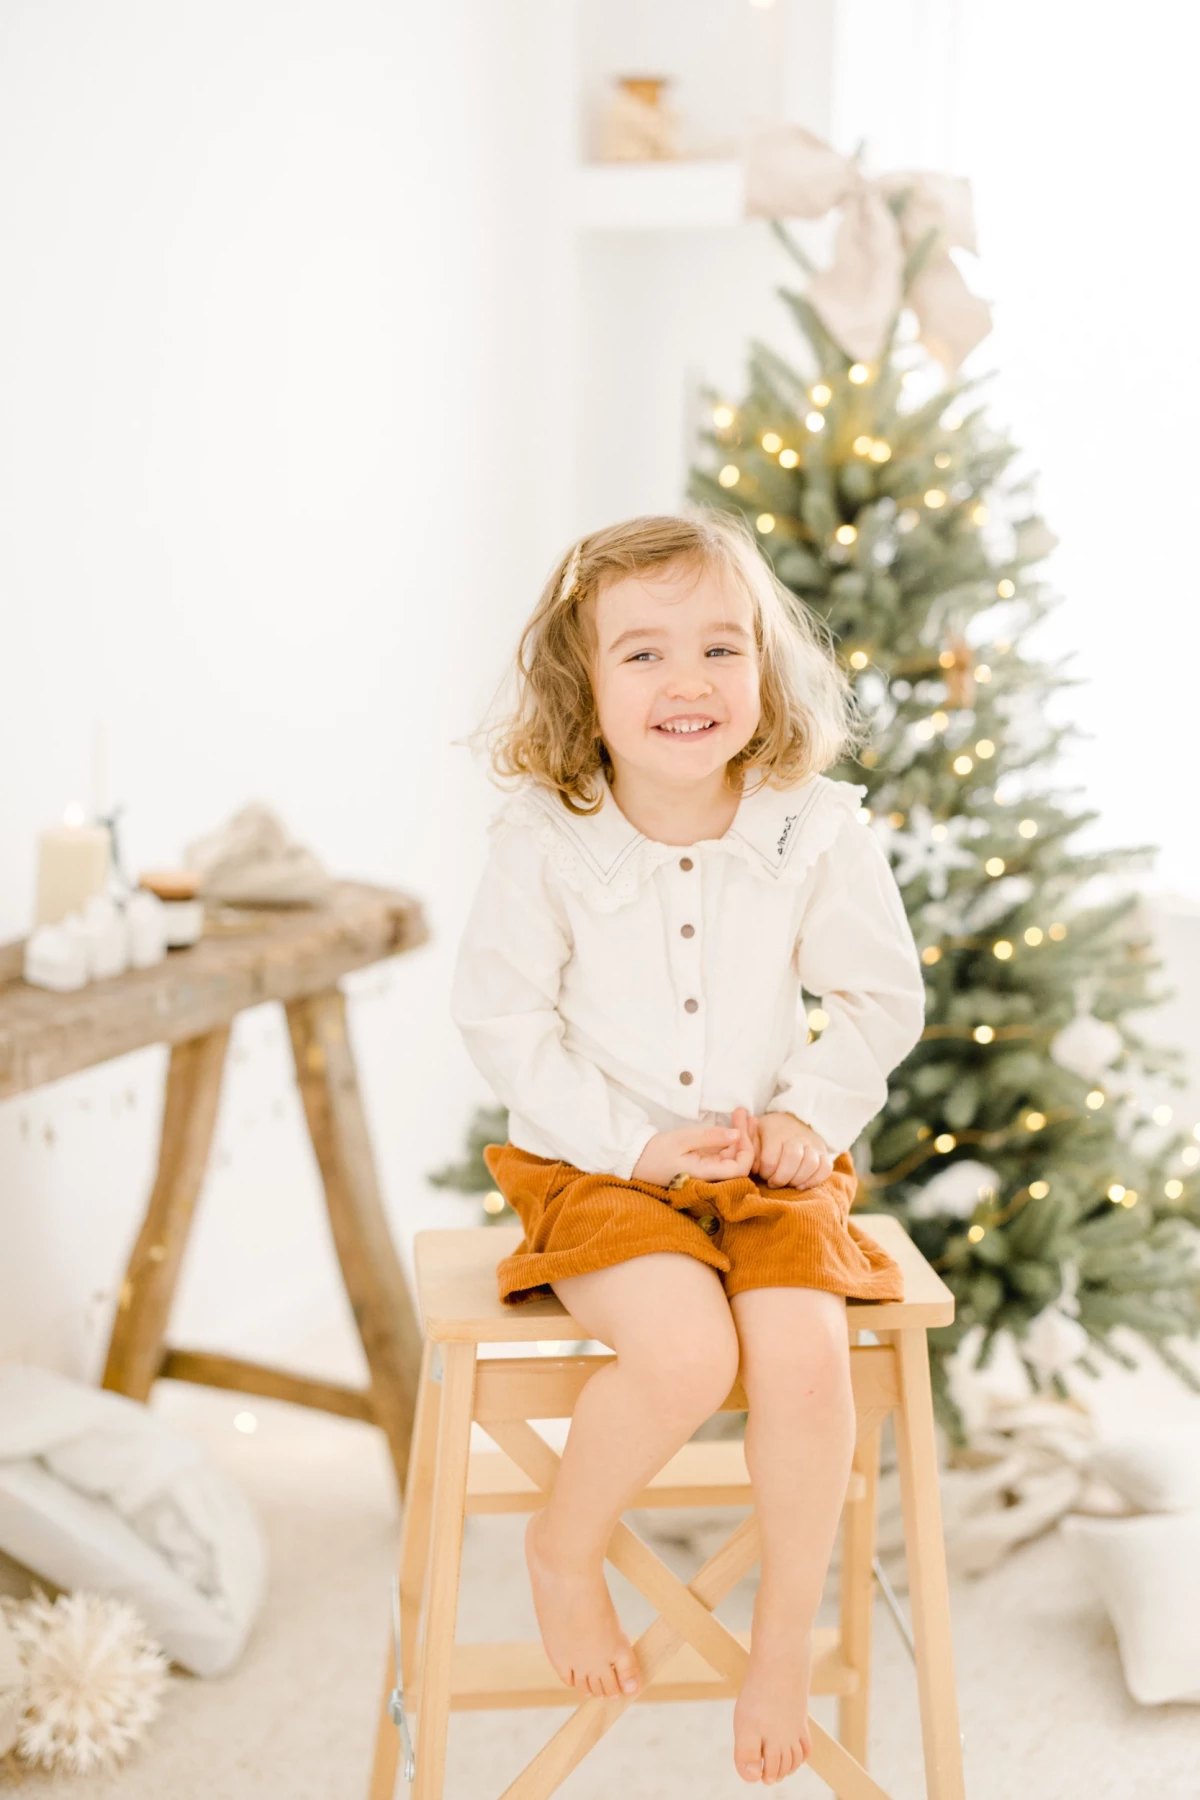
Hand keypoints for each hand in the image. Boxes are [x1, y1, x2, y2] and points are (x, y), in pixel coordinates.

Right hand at [632, 1108, 757, 1185]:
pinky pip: (723, 1153)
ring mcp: (708, 1171)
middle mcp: (711, 1176)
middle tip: (743, 1112)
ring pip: (732, 1156)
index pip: (739, 1169)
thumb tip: (737, 1134)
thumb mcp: (682, 1139)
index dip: (746, 1150)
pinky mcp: (704, 1164)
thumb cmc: (655, 1151)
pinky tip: (733, 1122)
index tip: (739, 1128)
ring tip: (741, 1113)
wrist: (635, 1161)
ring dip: (739, 1135)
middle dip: (745, 1136)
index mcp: (706, 1174)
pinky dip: (729, 1139)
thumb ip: (710, 1137)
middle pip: (739, 1161)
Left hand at [754, 1110, 833, 1189]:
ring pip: (811, 1164)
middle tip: (774, 1183)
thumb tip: (754, 1168)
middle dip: (781, 1178)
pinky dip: (815, 1180)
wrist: (791, 1119)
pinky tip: (802, 1186)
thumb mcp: (754, 1134)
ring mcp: (813, 1144)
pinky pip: (826, 1168)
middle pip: (792, 1159)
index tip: (763, 1175)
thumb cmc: (768, 1133)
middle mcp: (797, 1136)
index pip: (770, 1158)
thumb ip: (750, 1150)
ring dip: (798, 1180)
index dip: (765, 1172)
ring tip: (788, 1184)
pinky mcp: (824, 1152)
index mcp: (776, 1131)